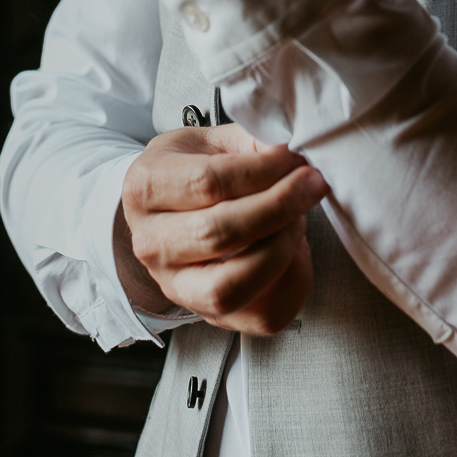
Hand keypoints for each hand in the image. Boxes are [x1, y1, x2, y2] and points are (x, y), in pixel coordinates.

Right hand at [115, 122, 326, 334]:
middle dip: (278, 207)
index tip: (294, 159)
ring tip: (300, 219)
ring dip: (281, 251)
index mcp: (145, 188)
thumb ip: (249, 141)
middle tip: (311, 184)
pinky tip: (295, 250)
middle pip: (217, 234)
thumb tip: (290, 152)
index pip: (207, 183)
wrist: (168, 212)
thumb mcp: (210, 141)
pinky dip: (291, 284)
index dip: (262, 170)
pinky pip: (259, 316)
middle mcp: (152, 243)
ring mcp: (176, 286)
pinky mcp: (210, 315)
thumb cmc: (191, 171)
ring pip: (230, 288)